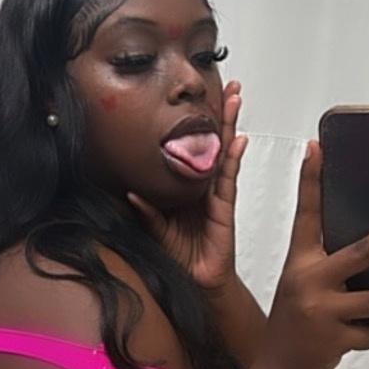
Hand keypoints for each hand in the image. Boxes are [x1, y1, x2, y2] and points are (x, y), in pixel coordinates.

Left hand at [125, 80, 248, 294]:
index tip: (199, 101)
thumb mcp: (156, 230)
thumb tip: (130, 193)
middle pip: (215, 142)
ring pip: (224, 152)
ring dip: (230, 125)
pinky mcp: (224, 208)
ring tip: (235, 100)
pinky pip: (228, 179)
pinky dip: (233, 158)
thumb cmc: (182, 256)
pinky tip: (238, 140)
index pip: (195, 149)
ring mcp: (217, 194)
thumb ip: (147, 212)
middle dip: (221, 114)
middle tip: (228, 87)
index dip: (199, 126)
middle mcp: (205, 186)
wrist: (198, 281)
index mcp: (188, 187)